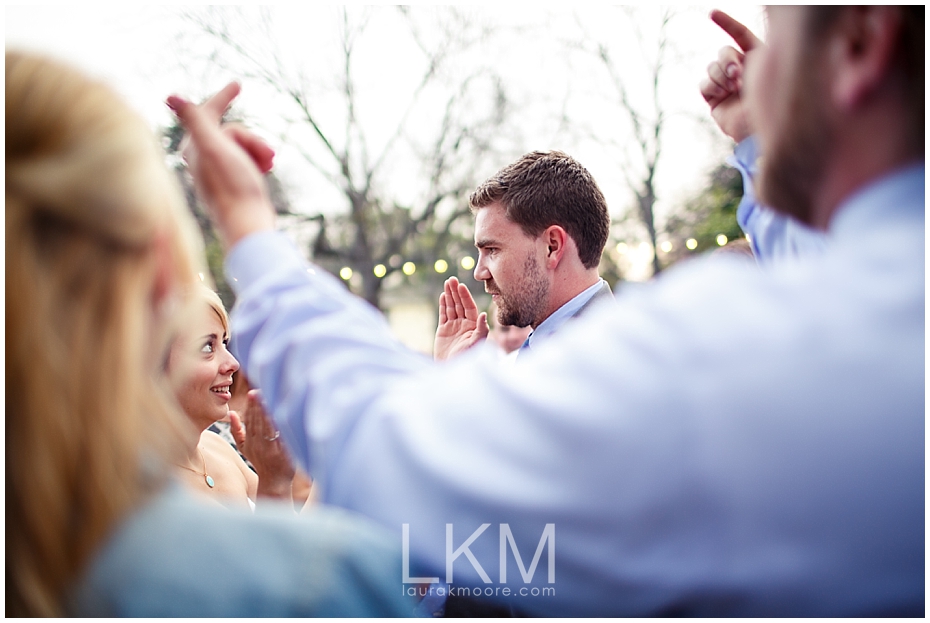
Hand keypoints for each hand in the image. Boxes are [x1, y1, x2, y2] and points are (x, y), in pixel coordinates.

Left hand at [167, 83, 275, 250]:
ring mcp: (216, 170)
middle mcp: (201, 157)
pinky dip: (258, 161)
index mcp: (194, 146)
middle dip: (253, 140)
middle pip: (233, 131)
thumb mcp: (214, 148)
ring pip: (243, 144)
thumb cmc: (233, 186)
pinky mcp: (230, 181)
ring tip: (268, 166)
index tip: (239, 84)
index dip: (222, 97)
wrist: (248, 222)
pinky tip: (265, 172)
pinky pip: (246, 159)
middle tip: (268, 155)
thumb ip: (195, 120)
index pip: (207, 112)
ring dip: (259, 151)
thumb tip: (170, 96)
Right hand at [229, 390, 294, 499]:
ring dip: (271, 413)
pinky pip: (282, 437)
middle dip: (260, 405)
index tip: (254, 392)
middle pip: (259, 421)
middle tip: (263, 390)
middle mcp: (259, 444)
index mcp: (249, 441)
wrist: (274, 481)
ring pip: (270, 427)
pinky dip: (282, 426)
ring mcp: (271, 449)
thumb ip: (236, 430)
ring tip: (272, 398)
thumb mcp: (243, 447)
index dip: (252, 405)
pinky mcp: (283, 453)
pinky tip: (284, 415)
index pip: (250, 420)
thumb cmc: (259, 460)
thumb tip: (231, 412)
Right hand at [433, 277, 488, 360]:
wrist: (450, 369)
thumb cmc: (466, 358)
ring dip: (449, 295)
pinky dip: (443, 305)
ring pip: (451, 307)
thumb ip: (480, 329)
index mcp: (473, 326)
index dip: (465, 296)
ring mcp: (453, 326)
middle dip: (456, 292)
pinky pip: (444, 314)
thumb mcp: (475, 344)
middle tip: (451, 279)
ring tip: (447, 283)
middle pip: (460, 304)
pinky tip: (443, 295)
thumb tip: (484, 314)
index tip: (461, 286)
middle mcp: (464, 324)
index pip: (469, 307)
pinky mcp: (443, 330)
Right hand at [699, 10, 762, 142]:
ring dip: (720, 75)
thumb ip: (751, 59)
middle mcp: (741, 71)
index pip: (741, 35)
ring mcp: (726, 85)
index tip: (712, 13)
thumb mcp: (766, 75)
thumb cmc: (773, 104)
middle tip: (737, 74)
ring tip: (732, 87)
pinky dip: (712, 87)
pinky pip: (704, 84)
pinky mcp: (714, 99)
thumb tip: (735, 60)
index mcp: (758, 59)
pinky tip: (723, 95)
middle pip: (724, 51)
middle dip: (727, 59)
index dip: (727, 23)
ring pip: (711, 66)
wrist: (761, 134)